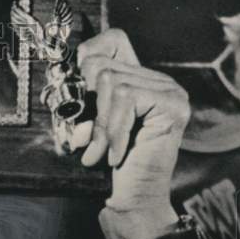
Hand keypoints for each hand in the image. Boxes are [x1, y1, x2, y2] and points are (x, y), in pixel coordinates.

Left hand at [75, 28, 190, 237]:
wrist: (134, 198)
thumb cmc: (109, 163)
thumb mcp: (89, 123)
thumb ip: (84, 97)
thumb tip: (66, 73)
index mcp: (140, 80)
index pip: (114, 40)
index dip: (91, 53)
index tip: (79, 90)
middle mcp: (160, 80)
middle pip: (105, 67)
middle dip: (89, 107)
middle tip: (89, 139)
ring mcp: (170, 90)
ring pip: (113, 83)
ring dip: (100, 123)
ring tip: (101, 151)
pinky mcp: (172, 103)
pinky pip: (127, 98)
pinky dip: (113, 130)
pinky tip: (115, 154)